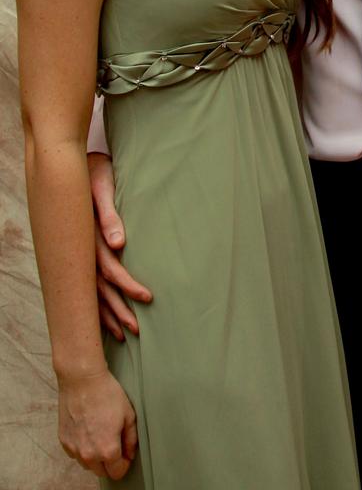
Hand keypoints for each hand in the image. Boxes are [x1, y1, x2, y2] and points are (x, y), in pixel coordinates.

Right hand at [58, 369, 136, 478]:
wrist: (82, 380)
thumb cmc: (106, 394)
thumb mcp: (128, 414)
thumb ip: (131, 439)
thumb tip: (130, 453)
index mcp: (107, 450)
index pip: (117, 472)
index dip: (124, 464)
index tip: (125, 454)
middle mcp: (88, 455)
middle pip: (101, 472)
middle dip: (110, 462)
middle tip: (114, 443)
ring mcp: (74, 449)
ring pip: (87, 464)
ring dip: (95, 456)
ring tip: (100, 433)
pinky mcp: (64, 442)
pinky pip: (75, 453)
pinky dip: (82, 447)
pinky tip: (88, 430)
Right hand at [89, 154, 151, 338]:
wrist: (78, 165)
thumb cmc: (96, 173)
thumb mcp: (104, 188)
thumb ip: (110, 215)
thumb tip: (119, 244)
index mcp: (88, 237)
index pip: (110, 270)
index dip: (128, 286)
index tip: (148, 298)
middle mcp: (81, 250)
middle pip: (100, 289)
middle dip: (118, 310)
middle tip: (136, 330)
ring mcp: (78, 254)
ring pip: (92, 291)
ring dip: (107, 313)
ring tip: (124, 334)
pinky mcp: (80, 253)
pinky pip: (87, 284)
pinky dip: (97, 303)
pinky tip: (106, 318)